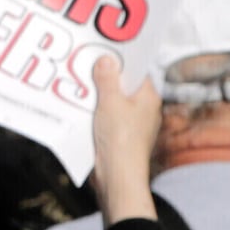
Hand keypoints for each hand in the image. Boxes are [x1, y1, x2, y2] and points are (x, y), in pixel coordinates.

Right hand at [87, 53, 159, 224]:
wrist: (118, 176)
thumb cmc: (121, 139)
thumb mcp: (110, 102)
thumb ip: (107, 79)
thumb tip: (107, 60)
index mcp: (149, 97)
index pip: (136, 72)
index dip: (120, 62)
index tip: (103, 53)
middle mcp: (144, 110)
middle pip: (123, 87)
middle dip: (104, 80)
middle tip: (86, 69)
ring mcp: (132, 124)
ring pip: (113, 103)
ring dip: (97, 98)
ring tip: (80, 88)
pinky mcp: (120, 137)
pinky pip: (106, 118)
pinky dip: (94, 113)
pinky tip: (80, 110)